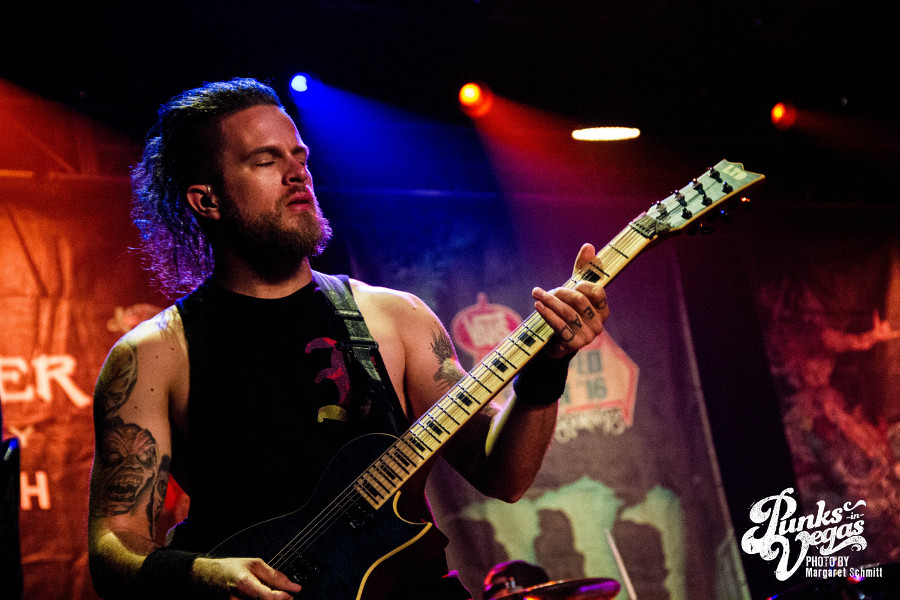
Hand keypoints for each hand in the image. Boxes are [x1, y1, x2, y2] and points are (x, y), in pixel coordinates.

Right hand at [191, 556, 301, 598]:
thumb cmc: (228, 569)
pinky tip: (262, 597)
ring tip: (273, 595)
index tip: (293, 593)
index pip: (269, 597)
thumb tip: (293, 585)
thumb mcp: (253, 564)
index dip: (283, 597)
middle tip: (285, 596)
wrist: (204, 578)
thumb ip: (274, 575)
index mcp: (244, 584)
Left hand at [532, 243, 608, 358]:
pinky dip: (548, 315)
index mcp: (602, 310)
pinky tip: (538, 306)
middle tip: (545, 291)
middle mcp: (599, 324)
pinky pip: (560, 327)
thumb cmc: (567, 311)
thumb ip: (583, 269)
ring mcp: (588, 336)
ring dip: (549, 302)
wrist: (555, 342)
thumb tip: (588, 246)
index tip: (571, 283)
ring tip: (536, 294)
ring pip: (567, 313)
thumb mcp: (575, 289)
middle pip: (579, 301)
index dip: (582, 284)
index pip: (597, 292)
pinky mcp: (574, 345)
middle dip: (560, 293)